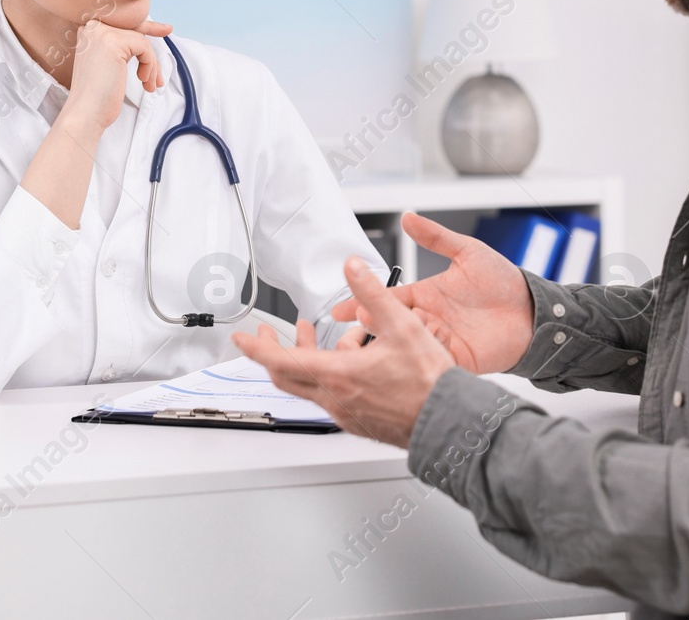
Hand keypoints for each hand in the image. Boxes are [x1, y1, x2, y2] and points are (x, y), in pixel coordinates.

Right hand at [59, 18, 171, 131]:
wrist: (86, 113)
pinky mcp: (113, 42)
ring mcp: (102, 33)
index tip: (166, 30)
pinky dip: (149, 66)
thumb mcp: (109, 64)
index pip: (125, 24)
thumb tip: (151, 34)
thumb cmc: (98, 96)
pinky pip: (144, 47)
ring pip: (142, 41)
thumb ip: (122, 47)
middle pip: (135, 33)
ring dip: (151, 66)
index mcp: (90, 31)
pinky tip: (143, 81)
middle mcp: (93, 27)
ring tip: (148, 85)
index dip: (147, 27)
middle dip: (150, 57)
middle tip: (159, 79)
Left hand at [233, 259, 454, 445]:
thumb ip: (372, 293)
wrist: (448, 421)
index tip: (240, 339)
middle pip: (287, 376)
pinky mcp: (359, 420)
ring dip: (312, 358)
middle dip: (275, 351)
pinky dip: (333, 373)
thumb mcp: (401, 324)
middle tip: (268, 336)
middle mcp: (335, 399)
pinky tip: (359, 359)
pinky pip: (332, 395)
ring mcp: (345, 413)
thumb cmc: (429, 383)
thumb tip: (352, 267)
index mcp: (338, 376)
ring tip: (331, 337)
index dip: (255, 349)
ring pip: (313, 384)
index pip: (279, 363)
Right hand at [333, 213, 533, 375]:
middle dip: (373, 322)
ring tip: (379, 334)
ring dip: (392, 340)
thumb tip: (409, 216)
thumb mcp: (468, 252)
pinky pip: (430, 359)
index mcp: (426, 295)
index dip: (363, 302)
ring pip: (406, 343)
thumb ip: (436, 237)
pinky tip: (407, 354)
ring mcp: (440, 340)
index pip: (387, 298)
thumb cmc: (503, 282)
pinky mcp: (454, 358)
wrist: (533, 311)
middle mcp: (429, 319)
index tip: (340, 309)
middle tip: (361, 317)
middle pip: (391, 323)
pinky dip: (417, 358)